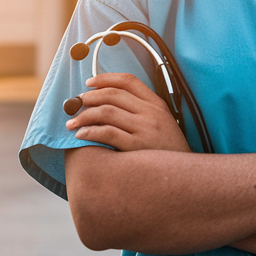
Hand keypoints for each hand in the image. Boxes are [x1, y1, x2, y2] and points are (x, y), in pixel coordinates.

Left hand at [66, 72, 191, 152]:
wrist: (183, 176)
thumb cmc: (167, 151)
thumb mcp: (162, 123)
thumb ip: (142, 110)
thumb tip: (109, 102)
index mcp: (157, 104)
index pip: (128, 81)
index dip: (105, 79)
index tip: (89, 83)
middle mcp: (151, 112)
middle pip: (113, 95)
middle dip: (89, 98)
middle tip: (75, 104)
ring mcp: (145, 129)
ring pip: (106, 112)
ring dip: (84, 116)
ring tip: (72, 123)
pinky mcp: (137, 146)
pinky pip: (107, 133)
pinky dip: (90, 132)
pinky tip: (81, 135)